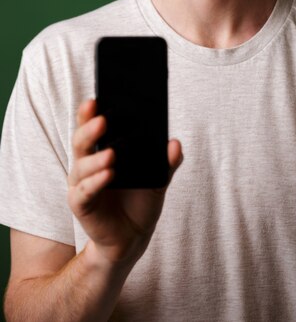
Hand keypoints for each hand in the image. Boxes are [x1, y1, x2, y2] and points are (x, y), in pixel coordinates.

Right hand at [67, 99, 182, 265]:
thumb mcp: (158, 179)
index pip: (91, 125)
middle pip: (81, 140)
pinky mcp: (81, 205)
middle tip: (103, 119)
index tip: (97, 98)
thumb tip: (175, 143)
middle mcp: (86, 163)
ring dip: (97, 158)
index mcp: (101, 149)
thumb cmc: (140, 200)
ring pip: (82, 166)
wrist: (133, 237)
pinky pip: (85, 191)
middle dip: (89, 128)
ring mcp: (81, 184)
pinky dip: (96, 182)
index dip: (90, 112)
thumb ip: (166, 162)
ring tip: (112, 153)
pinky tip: (108, 174)